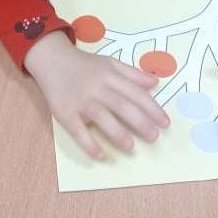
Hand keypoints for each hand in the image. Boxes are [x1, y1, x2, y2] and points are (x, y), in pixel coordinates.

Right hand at [24, 31, 169, 158]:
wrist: (52, 61)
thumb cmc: (85, 65)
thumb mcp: (109, 63)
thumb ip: (132, 73)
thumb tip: (155, 83)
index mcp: (109, 76)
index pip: (135, 92)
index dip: (152, 108)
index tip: (165, 123)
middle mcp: (97, 88)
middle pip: (121, 105)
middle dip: (140, 122)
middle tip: (154, 137)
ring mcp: (80, 101)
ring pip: (101, 117)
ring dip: (117, 133)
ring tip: (131, 147)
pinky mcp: (65, 113)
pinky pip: (78, 130)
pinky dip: (88, 144)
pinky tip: (100, 156)